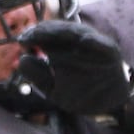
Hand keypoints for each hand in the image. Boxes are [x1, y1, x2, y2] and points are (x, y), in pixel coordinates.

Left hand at [15, 19, 130, 115]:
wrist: (109, 103)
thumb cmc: (79, 93)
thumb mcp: (53, 88)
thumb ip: (37, 76)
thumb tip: (22, 59)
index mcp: (64, 47)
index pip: (47, 34)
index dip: (33, 35)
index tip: (22, 41)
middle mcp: (80, 42)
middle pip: (61, 30)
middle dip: (44, 32)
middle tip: (28, 37)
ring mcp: (96, 46)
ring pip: (80, 33)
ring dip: (63, 32)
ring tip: (46, 33)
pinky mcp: (111, 53)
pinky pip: (104, 46)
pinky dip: (95, 42)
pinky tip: (85, 40)